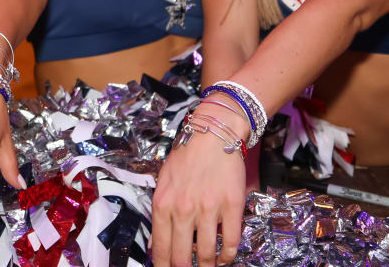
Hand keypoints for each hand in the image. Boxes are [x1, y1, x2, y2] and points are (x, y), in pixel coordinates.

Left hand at [151, 118, 245, 266]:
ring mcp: (209, 209)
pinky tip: (225, 258)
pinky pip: (231, 241)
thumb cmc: (186, 157)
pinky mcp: (231, 205)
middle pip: (182, 257)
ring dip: (208, 266)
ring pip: (207, 254)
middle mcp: (184, 209)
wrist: (212, 134)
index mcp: (163, 204)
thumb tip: (157, 243)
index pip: (161, 248)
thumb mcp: (163, 183)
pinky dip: (228, 256)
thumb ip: (161, 212)